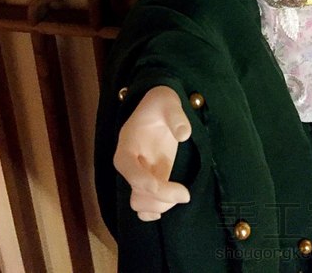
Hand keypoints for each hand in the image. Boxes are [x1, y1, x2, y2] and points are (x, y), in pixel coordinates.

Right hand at [113, 85, 191, 220]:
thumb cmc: (160, 103)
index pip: (130, 171)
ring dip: (159, 206)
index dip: (148, 185)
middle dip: (160, 198)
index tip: (173, 190)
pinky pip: (146, 204)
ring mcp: (140, 174)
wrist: (159, 107)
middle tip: (185, 194)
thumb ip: (176, 116)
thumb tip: (184, 134)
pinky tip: (173, 201)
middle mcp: (129, 165)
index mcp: (126, 146)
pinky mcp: (151, 179)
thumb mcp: (168, 102)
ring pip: (139, 204)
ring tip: (181, 195)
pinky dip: (156, 209)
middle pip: (135, 193)